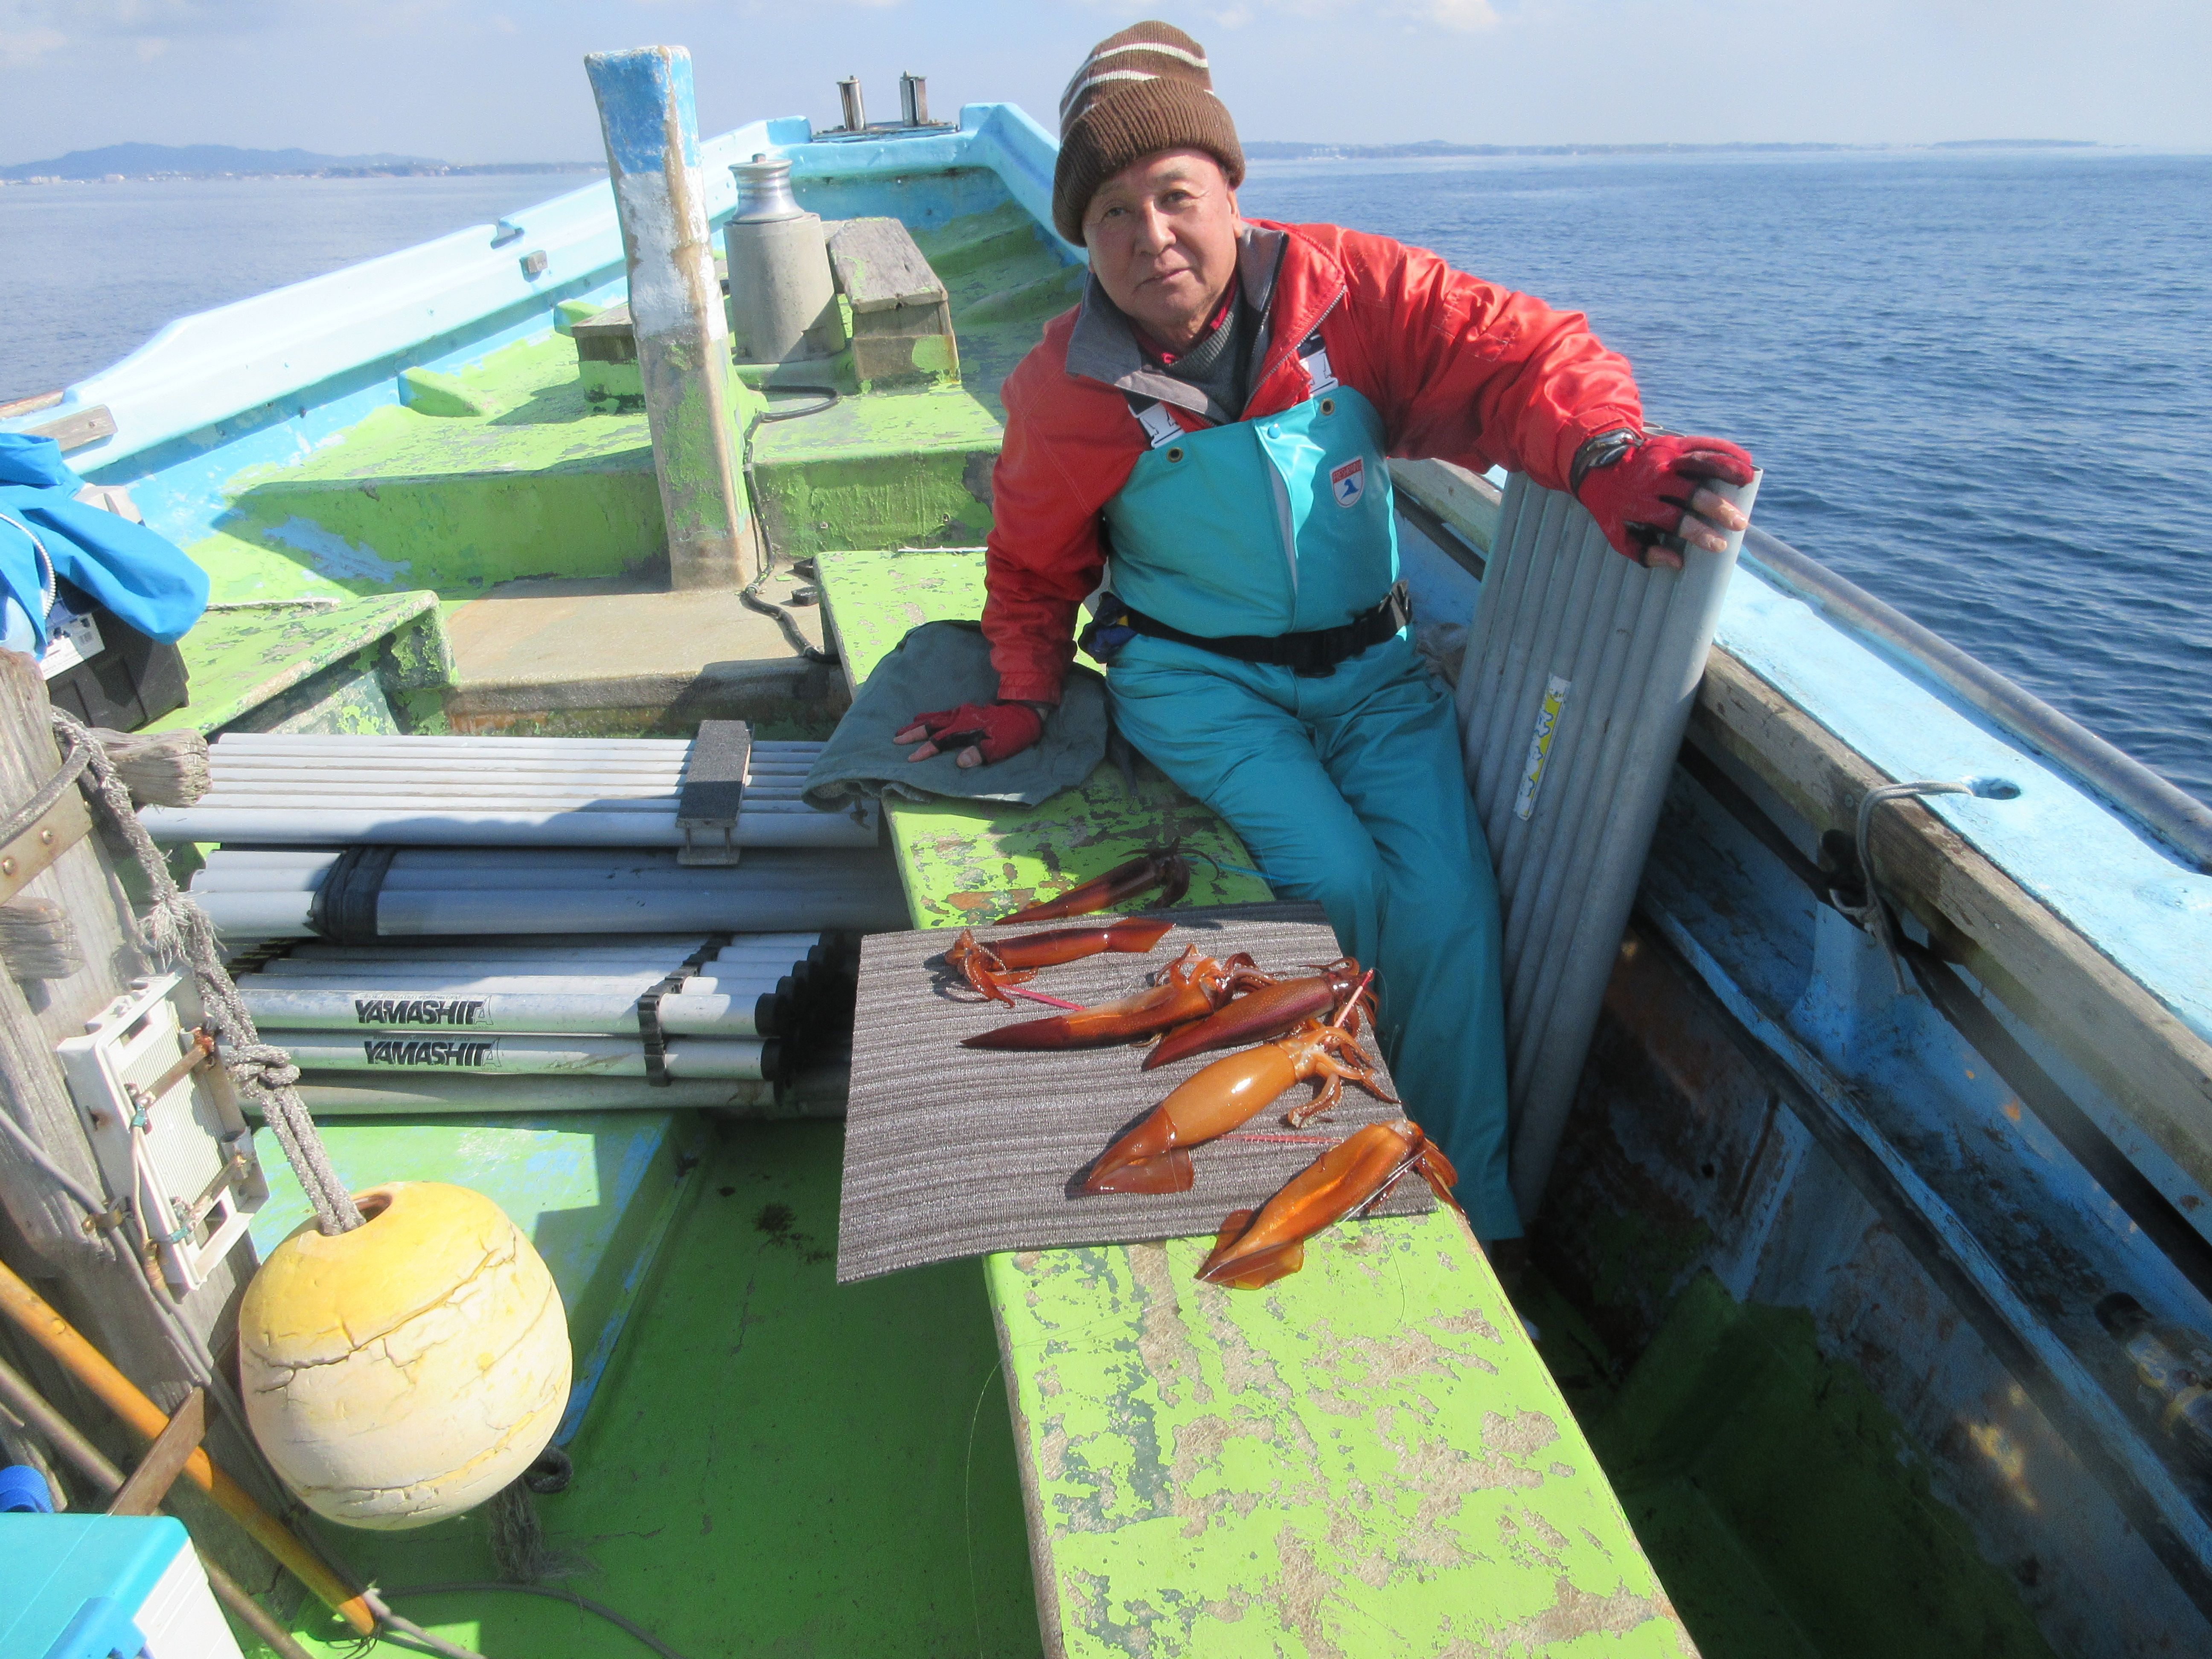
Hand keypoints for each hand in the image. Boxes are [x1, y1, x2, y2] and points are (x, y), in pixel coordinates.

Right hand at [894, 701, 1043, 768]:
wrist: (1025, 712)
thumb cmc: (1012, 733)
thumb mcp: (999, 748)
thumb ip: (979, 754)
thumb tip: (959, 762)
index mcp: (965, 729)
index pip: (940, 742)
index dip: (925, 751)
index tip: (911, 758)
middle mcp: (959, 718)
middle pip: (931, 726)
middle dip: (912, 734)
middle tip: (895, 739)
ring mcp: (961, 713)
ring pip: (934, 718)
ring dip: (917, 725)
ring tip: (902, 730)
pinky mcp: (965, 711)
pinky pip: (941, 713)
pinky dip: (929, 717)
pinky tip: (923, 719)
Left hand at [1572, 431, 1754, 568]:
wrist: (1596, 465)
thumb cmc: (1612, 506)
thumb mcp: (1617, 533)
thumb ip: (1644, 552)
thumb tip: (1677, 562)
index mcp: (1639, 503)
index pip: (1673, 519)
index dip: (1698, 533)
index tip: (1719, 545)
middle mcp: (1653, 479)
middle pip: (1691, 493)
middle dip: (1717, 508)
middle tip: (1739, 524)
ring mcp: (1664, 458)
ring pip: (1700, 462)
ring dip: (1727, 470)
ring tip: (1749, 481)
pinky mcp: (1672, 443)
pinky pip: (1702, 444)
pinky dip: (1726, 450)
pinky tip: (1745, 460)